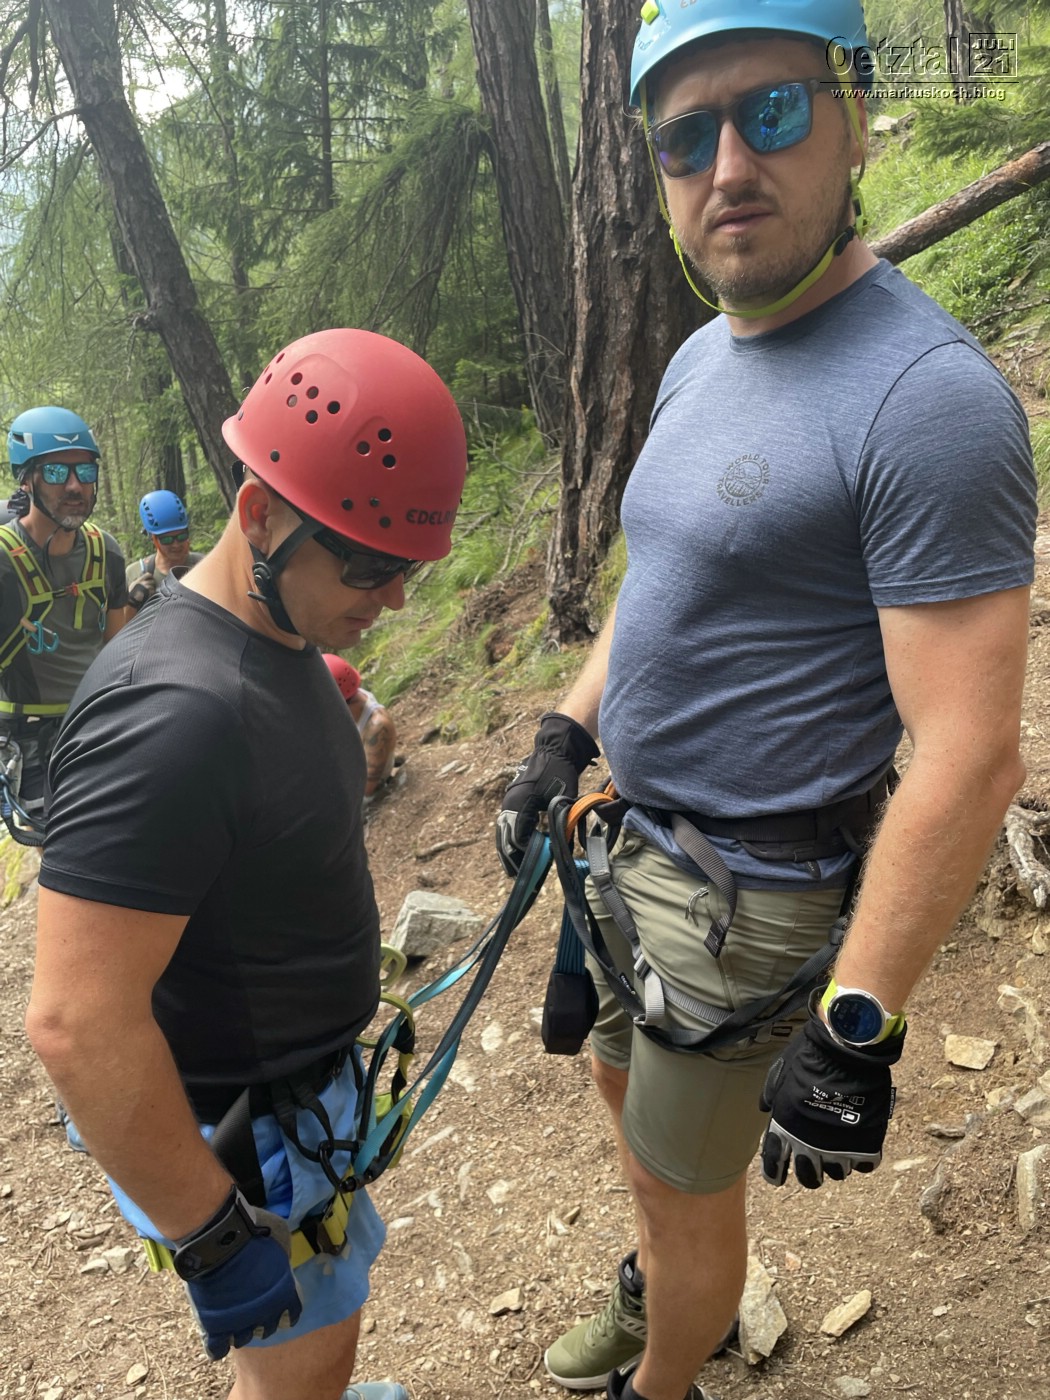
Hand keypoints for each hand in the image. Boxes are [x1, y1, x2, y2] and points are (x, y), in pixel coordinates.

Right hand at [175, 1188, 302, 1359]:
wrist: (219, 1239)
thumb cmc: (253, 1231)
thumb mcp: (281, 1235)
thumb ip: (283, 1253)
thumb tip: (282, 1262)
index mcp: (283, 1294)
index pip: (291, 1314)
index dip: (285, 1311)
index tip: (279, 1305)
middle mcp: (263, 1314)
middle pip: (266, 1329)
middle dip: (261, 1320)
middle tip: (252, 1308)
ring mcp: (238, 1323)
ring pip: (242, 1338)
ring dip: (240, 1330)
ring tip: (233, 1319)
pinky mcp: (213, 1327)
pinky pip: (216, 1349)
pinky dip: (217, 1346)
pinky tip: (217, 1338)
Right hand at [495, 712, 598, 875]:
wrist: (554, 749)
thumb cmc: (560, 773)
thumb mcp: (564, 800)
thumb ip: (561, 823)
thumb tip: (561, 847)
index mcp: (520, 804)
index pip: (518, 838)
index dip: (527, 854)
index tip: (538, 864)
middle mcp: (509, 804)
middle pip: (505, 838)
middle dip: (512, 858)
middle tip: (518, 876)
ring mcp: (508, 801)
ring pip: (501, 832)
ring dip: (506, 851)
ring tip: (512, 868)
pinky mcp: (512, 799)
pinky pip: (505, 824)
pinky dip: (507, 838)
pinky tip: (513, 850)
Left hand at [759, 1014, 905, 1189]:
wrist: (845, 1053)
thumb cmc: (809, 1058)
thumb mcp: (780, 1074)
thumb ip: (772, 1095)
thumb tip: (766, 1108)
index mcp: (785, 1128)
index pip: (774, 1164)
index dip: (775, 1174)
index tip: (778, 1178)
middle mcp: (809, 1145)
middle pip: (809, 1178)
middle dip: (810, 1174)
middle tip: (815, 1166)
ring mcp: (839, 1149)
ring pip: (838, 1174)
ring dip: (837, 1164)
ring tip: (840, 1149)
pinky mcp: (866, 1146)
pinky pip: (863, 1165)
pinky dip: (862, 1158)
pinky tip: (860, 1145)